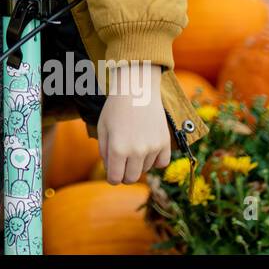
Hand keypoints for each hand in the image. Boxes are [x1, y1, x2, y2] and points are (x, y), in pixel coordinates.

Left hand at [96, 63, 170, 184]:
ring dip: (139, 163)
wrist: (136, 89)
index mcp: (118, 149)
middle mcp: (137, 151)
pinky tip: (148, 149)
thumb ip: (105, 153)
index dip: (111, 177)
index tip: (112, 171)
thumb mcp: (102, 129)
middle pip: (131, 178)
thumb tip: (112, 172)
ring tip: (134, 143)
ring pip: (145, 169)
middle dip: (124, 174)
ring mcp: (153, 147)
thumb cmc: (115, 108)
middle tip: (122, 162)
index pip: (115, 179)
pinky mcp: (165, 142)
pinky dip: (156, 160)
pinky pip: (162, 163)